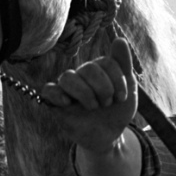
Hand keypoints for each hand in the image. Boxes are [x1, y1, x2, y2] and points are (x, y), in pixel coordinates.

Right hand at [41, 37, 137, 153]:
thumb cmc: (117, 111)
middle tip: (106, 104)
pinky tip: (69, 103)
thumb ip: (123, 64)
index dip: (117, 79)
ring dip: (85, 93)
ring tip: (93, 107)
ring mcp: (67, 90)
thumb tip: (119, 39)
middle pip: (88, 68)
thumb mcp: (128, 89)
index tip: (122, 98)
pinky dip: (58, 94)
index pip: (105, 62)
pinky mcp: (55, 104)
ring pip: (68, 77)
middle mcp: (81, 77)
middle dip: (103, 88)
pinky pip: (48, 90)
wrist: (108, 136)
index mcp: (98, 70)